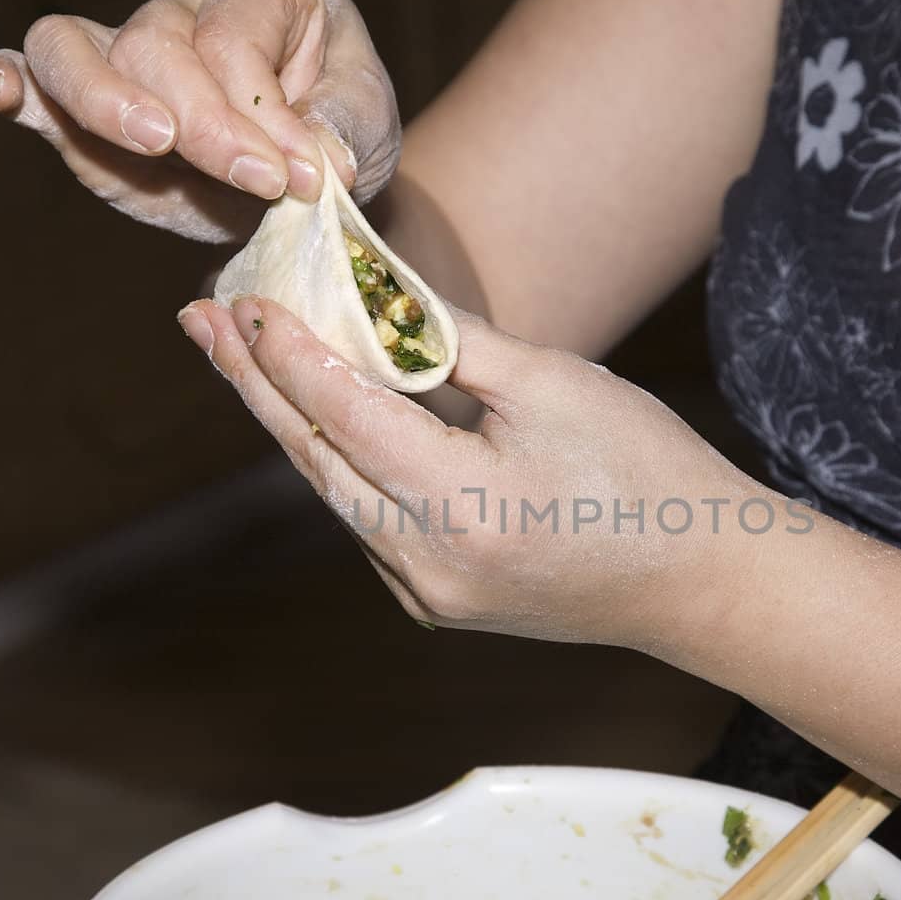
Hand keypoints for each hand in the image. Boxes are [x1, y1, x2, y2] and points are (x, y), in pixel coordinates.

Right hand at [0, 0, 400, 243]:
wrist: (311, 183)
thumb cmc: (342, 131)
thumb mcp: (367, 122)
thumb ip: (341, 130)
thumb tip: (317, 160)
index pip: (236, 40)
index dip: (267, 115)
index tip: (306, 180)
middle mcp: (186, 2)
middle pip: (158, 46)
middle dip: (208, 125)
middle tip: (261, 186)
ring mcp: (125, 45)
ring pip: (77, 48)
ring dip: (107, 101)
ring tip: (154, 142)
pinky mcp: (84, 105)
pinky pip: (31, 74)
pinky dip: (4, 81)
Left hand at [175, 296, 793, 649]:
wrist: (700, 580)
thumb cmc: (647, 473)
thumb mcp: (556, 386)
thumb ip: (455, 346)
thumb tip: (380, 303)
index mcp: (458, 507)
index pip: (344, 415)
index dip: (287, 353)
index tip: (242, 298)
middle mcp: (426, 564)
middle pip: (317, 460)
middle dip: (256, 386)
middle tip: (200, 322)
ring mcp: (428, 593)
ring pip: (338, 495)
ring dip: (294, 425)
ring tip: (245, 360)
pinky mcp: (439, 601)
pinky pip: (370, 523)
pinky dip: (343, 466)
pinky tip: (323, 420)